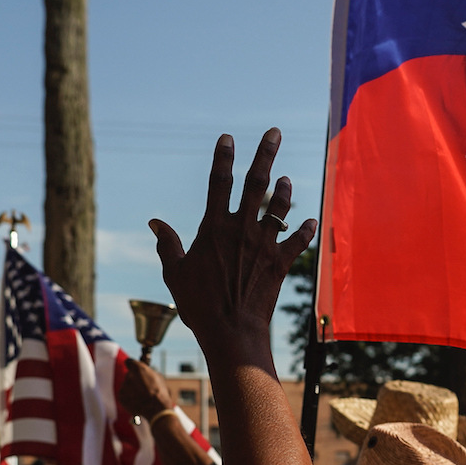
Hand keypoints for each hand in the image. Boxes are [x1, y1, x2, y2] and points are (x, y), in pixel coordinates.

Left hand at [120, 358, 177, 419]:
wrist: (156, 408)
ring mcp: (123, 386)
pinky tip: (137, 401)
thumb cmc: (160, 392)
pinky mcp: (121, 396)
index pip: (129, 362)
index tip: (135, 369)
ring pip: (126, 385)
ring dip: (131, 389)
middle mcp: (128, 375)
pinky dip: (128, 397)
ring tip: (142, 396)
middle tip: (142, 386)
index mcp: (138, 368)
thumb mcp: (158, 377)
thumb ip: (148, 372)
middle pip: (129, 375)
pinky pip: (124, 394)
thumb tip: (146, 371)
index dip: (132, 365)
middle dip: (134, 379)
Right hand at [150, 129, 317, 362]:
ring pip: (279, 208)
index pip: (218, 183)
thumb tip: (154, 221)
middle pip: (255, 183)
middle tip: (274, 132)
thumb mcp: (175, 273)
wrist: (232, 332)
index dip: (223, 158)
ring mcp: (264, 244)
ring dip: (285, 191)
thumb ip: (167, 243)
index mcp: (214, 227)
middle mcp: (241, 229)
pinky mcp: (281, 263)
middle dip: (265, 154)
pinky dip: (305, 231)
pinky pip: (297, 242)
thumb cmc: (198, 305)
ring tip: (287, 178)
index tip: (228, 137)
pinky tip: (312, 221)